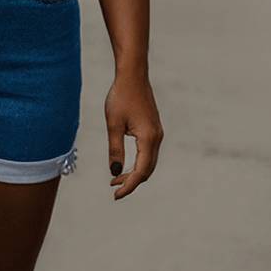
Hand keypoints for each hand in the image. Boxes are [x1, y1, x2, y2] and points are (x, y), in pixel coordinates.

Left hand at [105, 70, 163, 199]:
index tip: (115, 195)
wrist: (133, 75)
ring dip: (135, 172)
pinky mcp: (153, 128)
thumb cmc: (121, 97)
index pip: (141, 171)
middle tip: (113, 188)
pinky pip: (148, 153)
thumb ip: (115, 149)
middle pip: (147, 170)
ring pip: (148, 162)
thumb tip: (115, 172)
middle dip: (132, 181)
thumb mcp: (113, 124)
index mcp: (148, 139)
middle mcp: (157, 138)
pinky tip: (125, 162)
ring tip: (116, 179)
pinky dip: (138, 162)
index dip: (129, 186)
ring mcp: (157, 133)